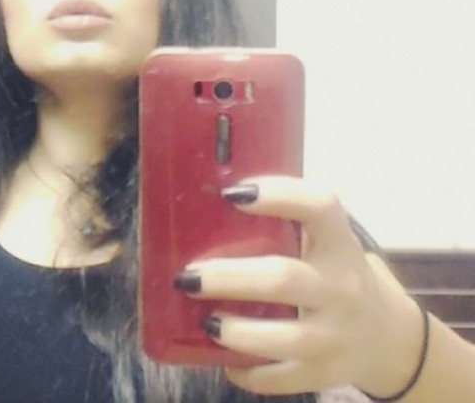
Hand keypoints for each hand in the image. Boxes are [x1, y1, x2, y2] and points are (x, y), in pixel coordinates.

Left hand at [174, 176, 423, 396]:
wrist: (385, 334)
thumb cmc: (336, 272)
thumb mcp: (326, 241)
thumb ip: (288, 220)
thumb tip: (210, 203)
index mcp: (339, 242)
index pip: (317, 207)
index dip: (277, 195)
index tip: (231, 193)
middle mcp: (342, 287)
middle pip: (282, 278)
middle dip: (228, 276)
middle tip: (188, 276)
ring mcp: (336, 335)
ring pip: (282, 337)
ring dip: (235, 331)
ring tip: (205, 320)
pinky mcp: (326, 373)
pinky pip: (281, 379)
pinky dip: (248, 372)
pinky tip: (224, 359)